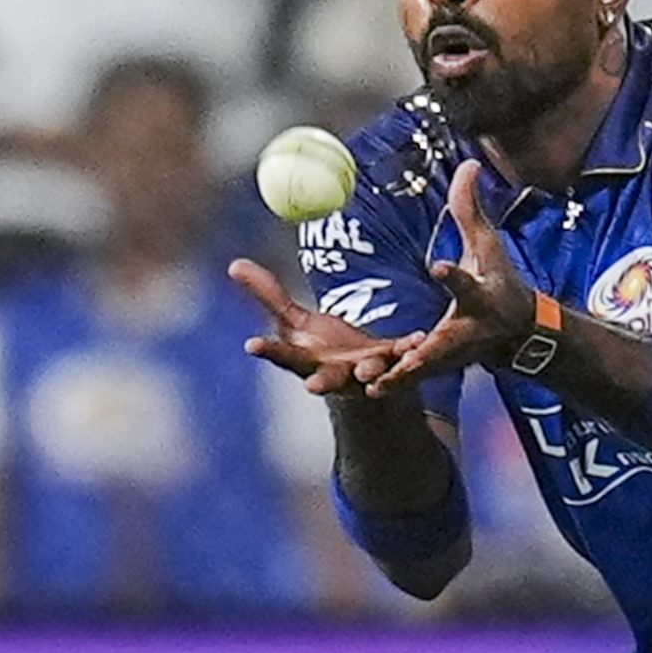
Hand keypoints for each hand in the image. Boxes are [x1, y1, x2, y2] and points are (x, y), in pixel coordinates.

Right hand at [229, 258, 405, 394]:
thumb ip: (267, 295)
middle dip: (320, 383)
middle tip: (312, 388)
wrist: (362, 373)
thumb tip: (234, 264)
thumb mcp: (294, 321)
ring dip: (367, 372)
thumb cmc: (322, 348)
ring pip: (365, 375)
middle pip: (324, 380)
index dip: (267, 352)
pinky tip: (417, 338)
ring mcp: (363, 373)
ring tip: (367, 370)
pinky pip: (400, 357)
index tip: (251, 345)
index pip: (283, 357)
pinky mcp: (391, 364)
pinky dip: (408, 348)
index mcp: (306, 361)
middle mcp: (334, 373)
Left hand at [366, 161, 534, 395]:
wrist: (516, 332)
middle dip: (425, 351)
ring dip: (400, 377)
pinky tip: (367, 392)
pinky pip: (411, 378)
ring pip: (422, 369)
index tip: (438, 266)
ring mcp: (451, 355)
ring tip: (372, 385)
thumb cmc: (500, 282)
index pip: (464, 283)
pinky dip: (393, 385)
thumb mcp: (488, 245)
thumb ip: (471, 208)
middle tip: (407, 358)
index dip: (452, 275)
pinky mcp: (437, 368)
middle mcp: (464, 331)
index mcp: (478, 297)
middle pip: (443, 341)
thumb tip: (468, 163)